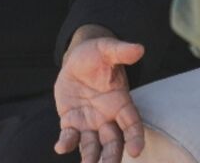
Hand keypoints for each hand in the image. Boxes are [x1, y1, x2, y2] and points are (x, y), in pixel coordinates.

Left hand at [54, 32, 145, 162]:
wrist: (77, 60)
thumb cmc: (97, 55)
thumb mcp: (107, 49)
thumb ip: (121, 51)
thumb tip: (139, 48)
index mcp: (121, 102)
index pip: (132, 123)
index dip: (135, 137)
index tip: (136, 150)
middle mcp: (107, 117)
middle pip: (113, 142)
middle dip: (112, 156)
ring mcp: (89, 122)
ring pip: (93, 145)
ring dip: (91, 157)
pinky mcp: (72, 123)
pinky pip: (70, 137)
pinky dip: (66, 143)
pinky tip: (60, 147)